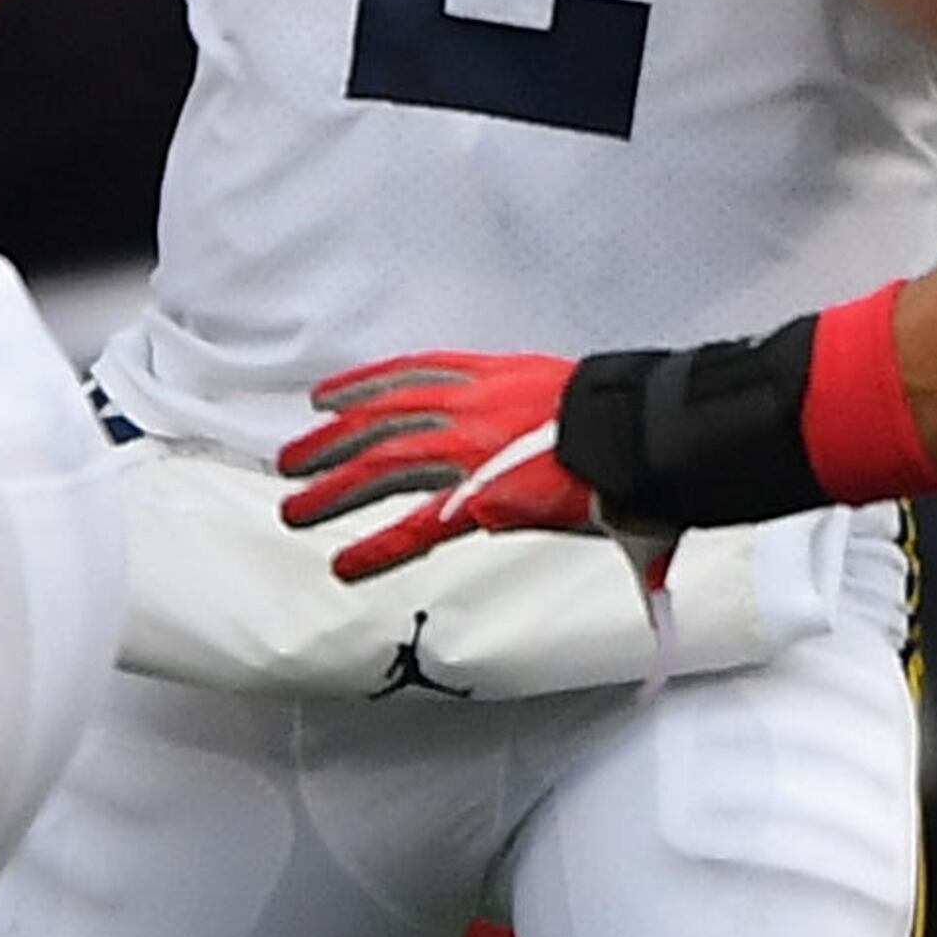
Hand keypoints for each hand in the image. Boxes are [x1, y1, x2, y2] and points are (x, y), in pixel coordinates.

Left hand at [279, 351, 669, 586]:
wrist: (644, 432)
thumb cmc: (620, 417)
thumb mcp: (564, 393)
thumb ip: (527, 414)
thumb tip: (514, 438)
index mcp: (493, 377)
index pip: (411, 372)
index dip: (364, 384)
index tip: (327, 396)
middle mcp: (471, 406)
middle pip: (382, 417)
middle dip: (332, 441)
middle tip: (292, 460)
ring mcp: (472, 450)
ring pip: (383, 466)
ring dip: (334, 488)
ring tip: (296, 510)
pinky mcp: (483, 499)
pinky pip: (417, 526)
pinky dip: (378, 546)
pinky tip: (346, 563)